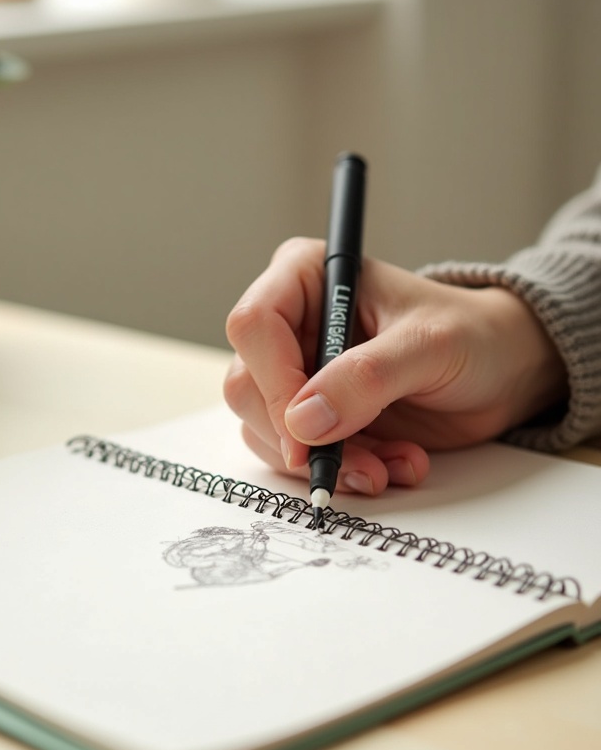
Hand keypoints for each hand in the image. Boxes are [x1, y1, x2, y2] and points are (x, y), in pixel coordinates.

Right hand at [224, 239, 567, 494]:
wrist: (501, 372)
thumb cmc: (470, 335)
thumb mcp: (428, 346)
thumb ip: (366, 378)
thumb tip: (303, 421)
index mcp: (305, 276)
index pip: (255, 325)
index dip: (273, 382)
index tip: (306, 434)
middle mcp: (290, 324)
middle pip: (247, 386)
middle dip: (300, 438)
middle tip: (359, 464)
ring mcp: (296, 375)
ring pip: (266, 431)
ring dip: (328, 462)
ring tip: (391, 465)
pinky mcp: (312, 419)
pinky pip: (298, 457)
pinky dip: (342, 472)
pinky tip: (393, 464)